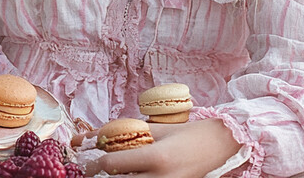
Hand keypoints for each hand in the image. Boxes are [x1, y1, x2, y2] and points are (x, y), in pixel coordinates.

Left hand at [81, 119, 240, 177]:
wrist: (219, 147)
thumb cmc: (187, 133)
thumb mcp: (157, 129)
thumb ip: (128, 133)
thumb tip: (96, 135)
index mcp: (156, 157)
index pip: (113, 165)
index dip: (94, 163)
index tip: (84, 160)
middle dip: (100, 176)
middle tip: (90, 169)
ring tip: (109, 173)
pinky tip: (126, 176)